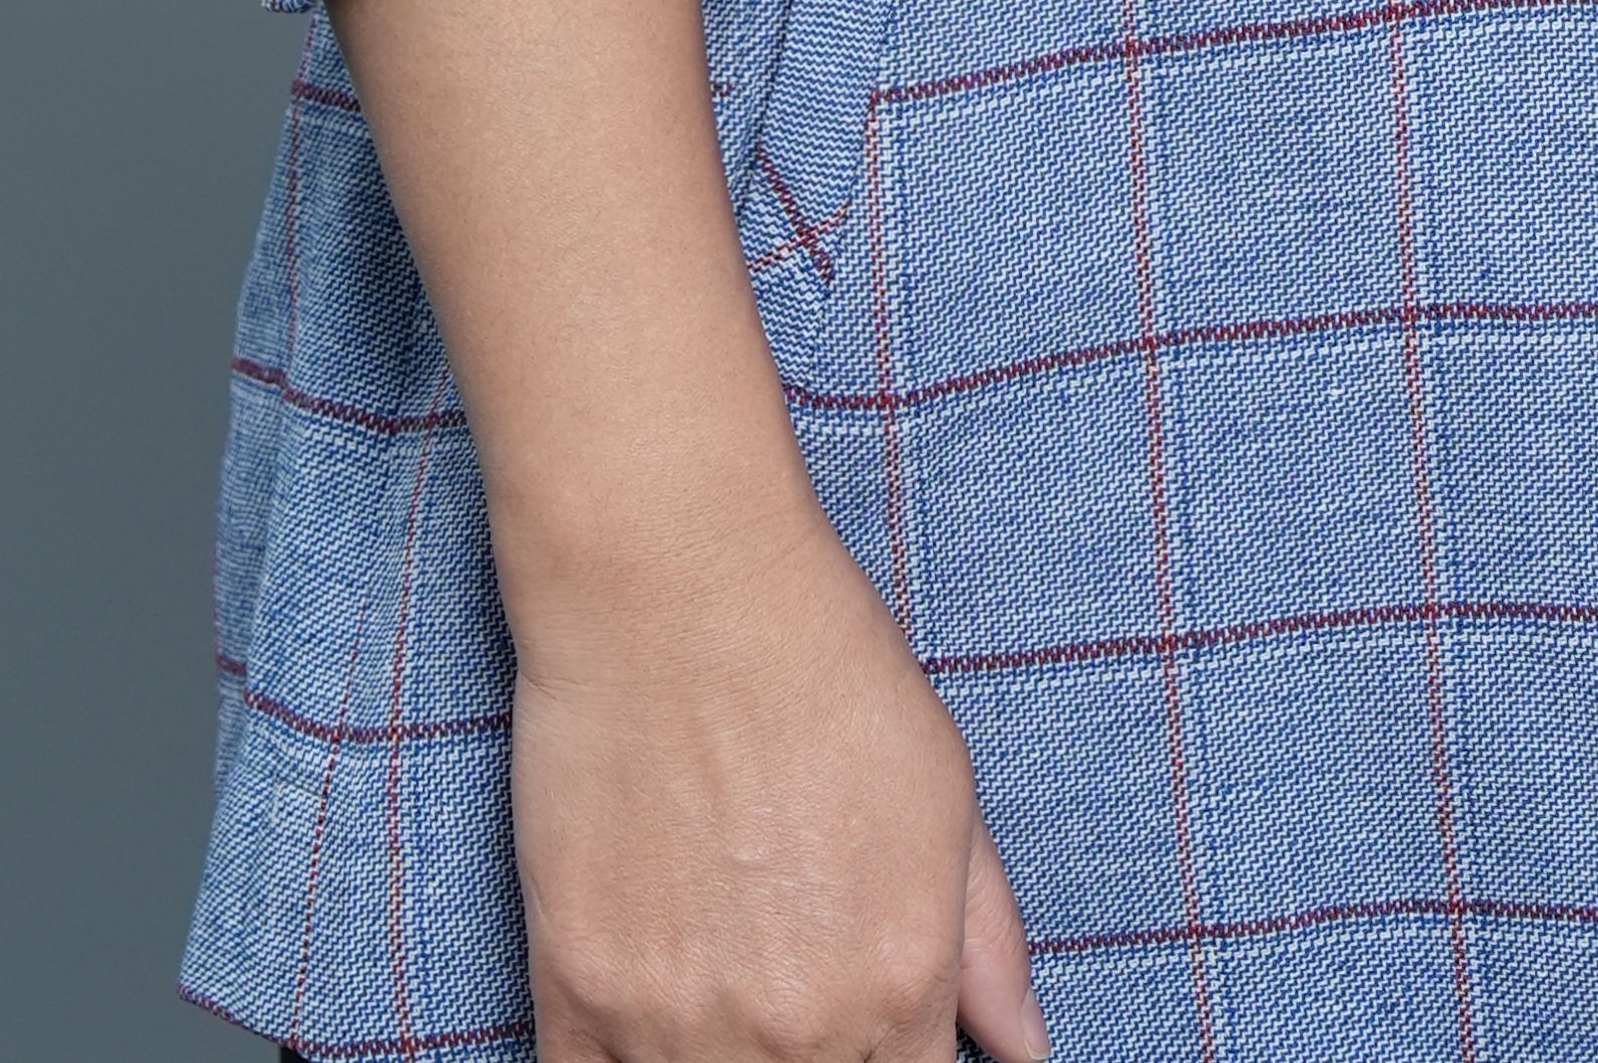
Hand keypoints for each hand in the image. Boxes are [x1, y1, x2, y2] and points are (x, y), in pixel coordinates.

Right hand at [505, 455, 1047, 1062]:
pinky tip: (653, 1017)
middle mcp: (795, 1029)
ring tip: (729, 993)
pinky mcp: (573, 990)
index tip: (871, 1039)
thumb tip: (1023, 1050)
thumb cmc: (821, 665)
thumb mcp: (944, 792)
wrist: (676, 582)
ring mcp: (675, 1021)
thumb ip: (987, 943)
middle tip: (794, 998)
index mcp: (899, 984)